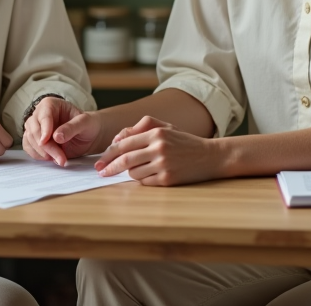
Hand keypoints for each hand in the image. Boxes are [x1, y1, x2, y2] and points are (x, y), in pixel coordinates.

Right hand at [22, 97, 81, 165]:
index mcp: (50, 104)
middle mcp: (39, 115)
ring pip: (30, 140)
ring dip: (43, 153)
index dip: (44, 129)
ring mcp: (35, 127)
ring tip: (60, 159)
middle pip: (34, 130)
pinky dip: (38, 156)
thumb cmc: (87, 124)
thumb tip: (56, 137)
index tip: (46, 140)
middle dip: (46, 146)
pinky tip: (51, 158)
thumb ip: (71, 128)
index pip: (43, 116)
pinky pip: (29, 148)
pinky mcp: (34, 140)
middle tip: (60, 158)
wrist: (88, 135)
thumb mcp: (84, 123)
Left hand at [95, 116, 221, 185]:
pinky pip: (145, 182)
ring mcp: (164, 165)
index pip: (124, 144)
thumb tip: (118, 138)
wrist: (210, 156)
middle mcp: (159, 148)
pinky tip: (150, 174)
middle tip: (101, 172)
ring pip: (134, 172)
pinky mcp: (168, 179)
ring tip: (140, 168)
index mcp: (156, 133)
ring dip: (131, 173)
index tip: (101, 161)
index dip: (109, 153)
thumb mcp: (166, 127)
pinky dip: (142, 180)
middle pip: (125, 160)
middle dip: (110, 167)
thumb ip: (141, 127)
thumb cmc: (184, 142)